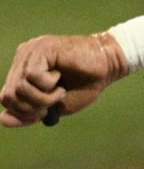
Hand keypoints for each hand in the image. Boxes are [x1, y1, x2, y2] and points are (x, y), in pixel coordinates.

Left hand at [0, 32, 128, 126]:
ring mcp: (30, 52)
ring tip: (60, 91)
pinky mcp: (41, 48)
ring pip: (19, 87)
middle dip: (32, 108)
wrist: (109, 65)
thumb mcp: (56, 105)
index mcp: (23, 71)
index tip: (46, 110)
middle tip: (53, 102)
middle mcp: (22, 59)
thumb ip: (30, 113)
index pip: (6, 98)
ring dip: (43, 97)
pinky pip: (32, 76)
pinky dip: (48, 85)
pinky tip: (60, 79)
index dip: (24, 112)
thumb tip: (2, 120)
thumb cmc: (85, 84)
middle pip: (8, 95)